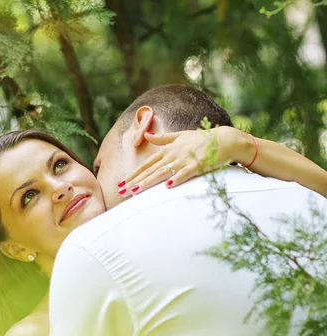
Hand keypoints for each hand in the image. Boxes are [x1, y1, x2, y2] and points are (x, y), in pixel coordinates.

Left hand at [118, 127, 242, 195]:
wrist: (224, 139)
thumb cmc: (201, 139)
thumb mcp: (179, 136)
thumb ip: (162, 138)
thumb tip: (146, 135)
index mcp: (167, 150)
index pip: (146, 164)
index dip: (133, 174)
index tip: (121, 183)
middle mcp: (173, 155)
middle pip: (150, 171)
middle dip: (134, 182)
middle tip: (121, 192)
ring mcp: (185, 160)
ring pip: (162, 173)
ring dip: (148, 183)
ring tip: (135, 191)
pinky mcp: (198, 166)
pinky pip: (185, 174)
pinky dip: (176, 179)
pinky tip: (166, 187)